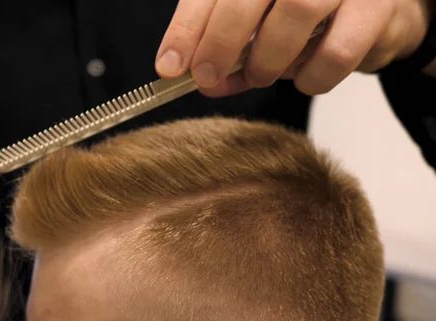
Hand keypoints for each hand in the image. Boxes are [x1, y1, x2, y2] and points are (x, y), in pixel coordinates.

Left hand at [155, 0, 433, 96]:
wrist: (380, 9)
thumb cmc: (311, 15)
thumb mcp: (260, 28)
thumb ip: (231, 52)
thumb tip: (203, 82)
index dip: (186, 28)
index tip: (170, 66)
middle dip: (219, 44)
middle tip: (208, 77)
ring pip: (294, 14)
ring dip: (267, 61)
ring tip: (264, 75)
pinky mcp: (375, 7)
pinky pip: (337, 52)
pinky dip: (312, 78)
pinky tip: (306, 78)